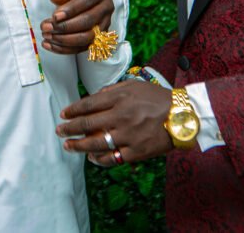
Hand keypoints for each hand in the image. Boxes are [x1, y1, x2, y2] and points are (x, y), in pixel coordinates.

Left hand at [39, 0, 113, 53]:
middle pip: (88, 21)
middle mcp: (106, 8)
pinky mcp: (98, 39)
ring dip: (65, 40)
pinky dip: (65, 49)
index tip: (55, 16)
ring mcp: (104, 25)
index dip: (71, 10)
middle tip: (46, 27)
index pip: (87, 0)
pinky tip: (49, 45)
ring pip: (87, 37)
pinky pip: (82, 48)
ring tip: (47, 36)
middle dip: (65, 27)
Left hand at [56, 80, 172, 165]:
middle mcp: (122, 116)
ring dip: (78, 145)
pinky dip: (99, 159)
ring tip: (68, 146)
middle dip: (70, 128)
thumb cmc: (158, 98)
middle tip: (59, 130)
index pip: (89, 104)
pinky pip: (112, 157)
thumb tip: (94, 97)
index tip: (63, 114)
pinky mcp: (136, 151)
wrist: (183, 115)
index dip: (73, 110)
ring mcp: (128, 135)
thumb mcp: (135, 85)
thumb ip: (113, 90)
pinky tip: (91, 157)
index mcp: (120, 98)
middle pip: (88, 123)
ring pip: (96, 143)